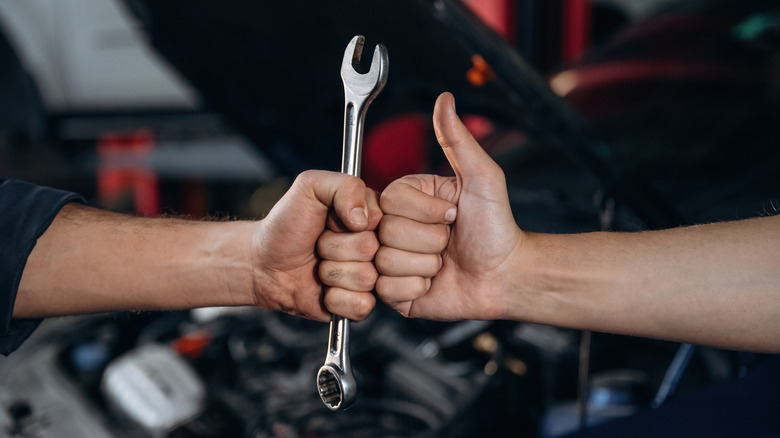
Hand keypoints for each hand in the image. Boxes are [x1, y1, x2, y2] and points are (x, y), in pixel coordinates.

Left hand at [252, 170, 380, 321]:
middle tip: (319, 244)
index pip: (381, 218)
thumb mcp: (310, 187)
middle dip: (334, 246)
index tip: (329, 219)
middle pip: (371, 248)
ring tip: (318, 265)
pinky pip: (361, 304)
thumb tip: (365, 218)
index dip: (348, 221)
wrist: (264, 264)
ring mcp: (370, 276)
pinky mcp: (359, 304)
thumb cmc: (286, 225)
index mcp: (370, 215)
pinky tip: (323, 289)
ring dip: (331, 272)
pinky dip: (335, 298)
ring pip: (366, 277)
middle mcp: (375, 246)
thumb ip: (344, 186)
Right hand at [376, 92, 523, 319]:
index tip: (451, 216)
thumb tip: (446, 99)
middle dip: (428, 241)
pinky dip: (416, 289)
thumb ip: (458, 140)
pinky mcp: (393, 292)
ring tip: (443, 264)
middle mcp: (394, 228)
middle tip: (449, 243)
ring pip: (385, 262)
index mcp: (407, 200)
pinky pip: (387, 290)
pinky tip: (434, 283)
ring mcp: (391, 260)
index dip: (424, 213)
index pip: (390, 202)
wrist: (506, 276)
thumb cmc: (496, 227)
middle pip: (387, 233)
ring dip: (424, 266)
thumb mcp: (481, 178)